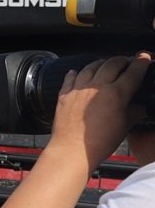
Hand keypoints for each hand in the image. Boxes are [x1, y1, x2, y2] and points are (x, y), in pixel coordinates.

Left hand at [51, 53, 151, 169]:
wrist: (72, 150)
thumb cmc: (99, 142)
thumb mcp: (125, 126)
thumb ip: (134, 112)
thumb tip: (139, 106)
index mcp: (116, 94)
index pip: (132, 72)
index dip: (140, 62)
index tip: (144, 57)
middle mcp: (96, 87)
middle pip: (111, 64)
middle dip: (122, 60)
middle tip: (127, 61)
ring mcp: (78, 90)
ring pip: (90, 67)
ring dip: (100, 63)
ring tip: (105, 64)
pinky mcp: (64, 95)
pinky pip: (70, 78)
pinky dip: (75, 73)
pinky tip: (76, 71)